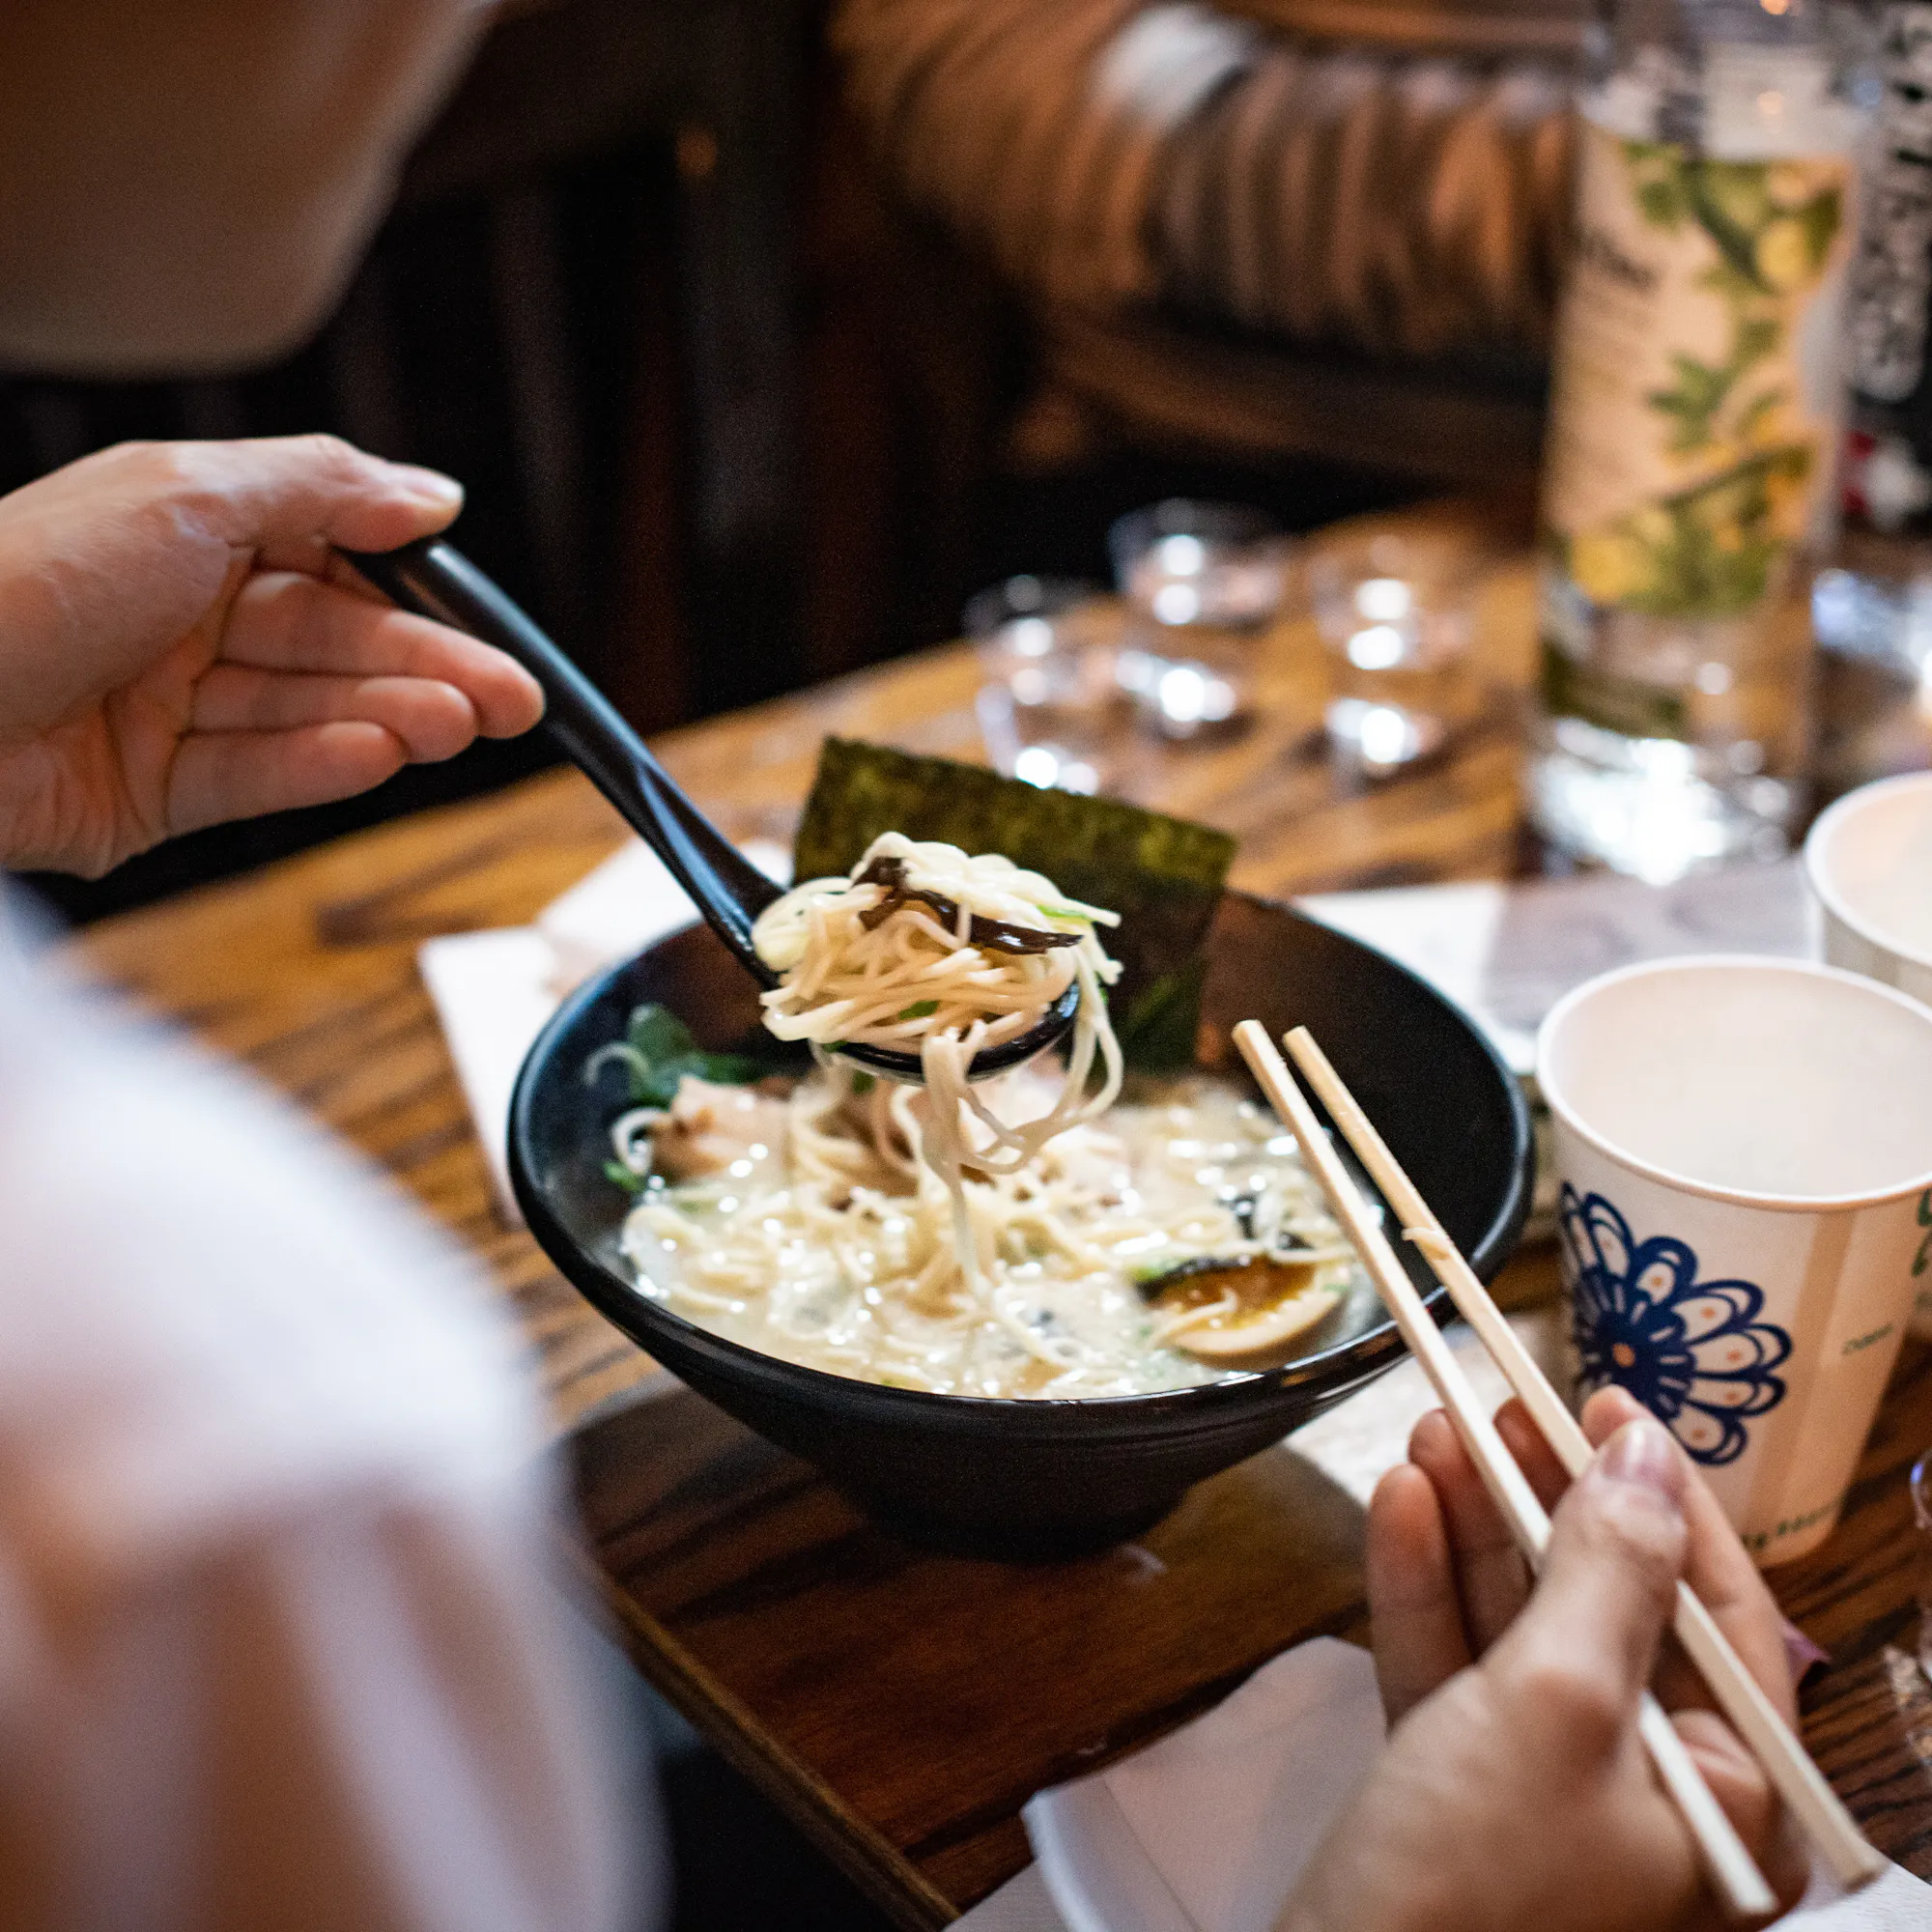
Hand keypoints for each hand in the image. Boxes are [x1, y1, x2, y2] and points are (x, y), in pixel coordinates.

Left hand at [0, 436, 543, 875]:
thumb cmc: (20, 579)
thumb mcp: (187, 493)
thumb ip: (322, 488)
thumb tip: (433, 493)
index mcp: (188, 531)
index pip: (334, 558)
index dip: (416, 590)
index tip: (491, 623)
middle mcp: (181, 616)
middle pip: (334, 644)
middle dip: (428, 668)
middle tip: (512, 699)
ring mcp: (166, 708)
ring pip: (306, 713)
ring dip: (389, 717)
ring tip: (457, 727)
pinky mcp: (149, 794)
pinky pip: (254, 777)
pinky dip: (320, 767)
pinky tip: (381, 755)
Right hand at [1278, 1389, 1808, 1931]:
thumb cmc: (1475, 1886)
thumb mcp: (1556, 1704)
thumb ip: (1608, 1572)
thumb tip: (1646, 1457)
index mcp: (1725, 1800)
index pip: (1714, 1612)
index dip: (1663, 1497)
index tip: (1608, 1401)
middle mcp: (1650, 1795)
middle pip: (1604, 1604)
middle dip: (1543, 1497)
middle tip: (1499, 1400)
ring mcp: (1546, 1794)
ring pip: (1518, 1624)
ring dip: (1473, 1522)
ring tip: (1433, 1423)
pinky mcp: (1458, 1795)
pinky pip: (1455, 1667)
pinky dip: (1425, 1586)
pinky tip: (1399, 1504)